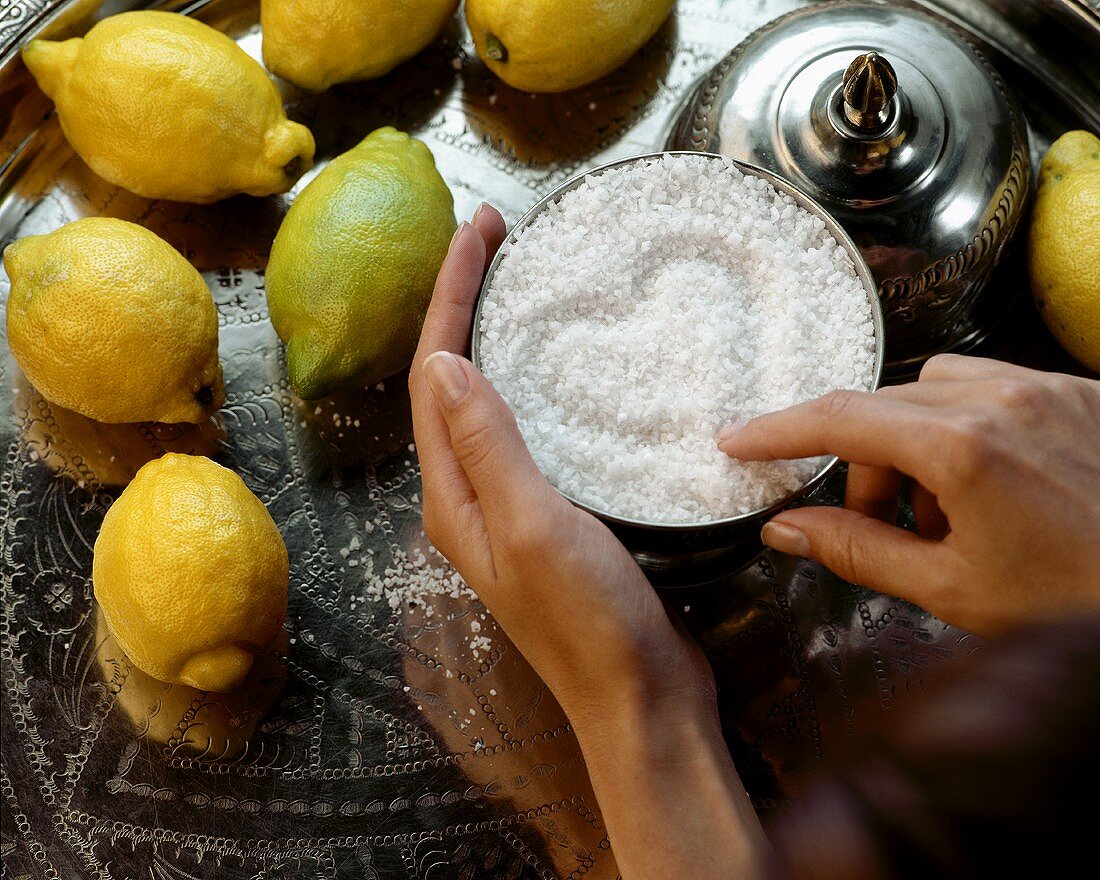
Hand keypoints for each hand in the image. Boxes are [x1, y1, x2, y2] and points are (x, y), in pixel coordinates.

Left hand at [409, 206, 708, 721]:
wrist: (639, 699)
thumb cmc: (588, 621)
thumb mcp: (532, 525)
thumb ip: (487, 446)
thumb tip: (443, 360)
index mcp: (451, 494)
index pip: (435, 372)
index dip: (452, 293)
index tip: (480, 226)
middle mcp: (467, 495)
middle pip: (453, 379)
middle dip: (466, 302)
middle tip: (498, 235)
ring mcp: (508, 506)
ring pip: (491, 401)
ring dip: (498, 336)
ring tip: (522, 279)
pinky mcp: (551, 514)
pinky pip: (531, 429)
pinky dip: (537, 382)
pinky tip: (565, 367)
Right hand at [720, 355, 1099, 634]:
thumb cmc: (1075, 603)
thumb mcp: (951, 589)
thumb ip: (856, 551)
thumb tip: (785, 529)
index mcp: (962, 448)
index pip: (838, 418)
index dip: (776, 429)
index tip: (736, 442)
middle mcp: (1003, 399)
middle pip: (885, 407)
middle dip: (863, 464)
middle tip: (878, 526)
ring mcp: (1049, 389)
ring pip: (935, 387)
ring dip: (915, 440)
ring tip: (947, 510)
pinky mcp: (1084, 393)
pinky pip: (995, 384)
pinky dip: (968, 424)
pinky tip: (995, 485)